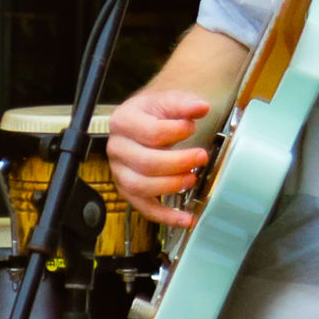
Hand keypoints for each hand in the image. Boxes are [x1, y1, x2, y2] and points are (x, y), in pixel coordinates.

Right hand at [105, 89, 214, 227]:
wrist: (148, 119)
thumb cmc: (158, 112)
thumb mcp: (171, 99)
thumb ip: (185, 103)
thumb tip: (200, 107)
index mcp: (124, 121)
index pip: (151, 132)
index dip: (176, 132)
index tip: (192, 127)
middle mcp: (117, 148)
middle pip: (145, 162)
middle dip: (178, 162)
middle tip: (201, 156)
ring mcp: (120, 171)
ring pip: (140, 186)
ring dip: (170, 186)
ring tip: (192, 178)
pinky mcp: (129, 189)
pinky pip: (143, 207)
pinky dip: (165, 216)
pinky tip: (185, 218)